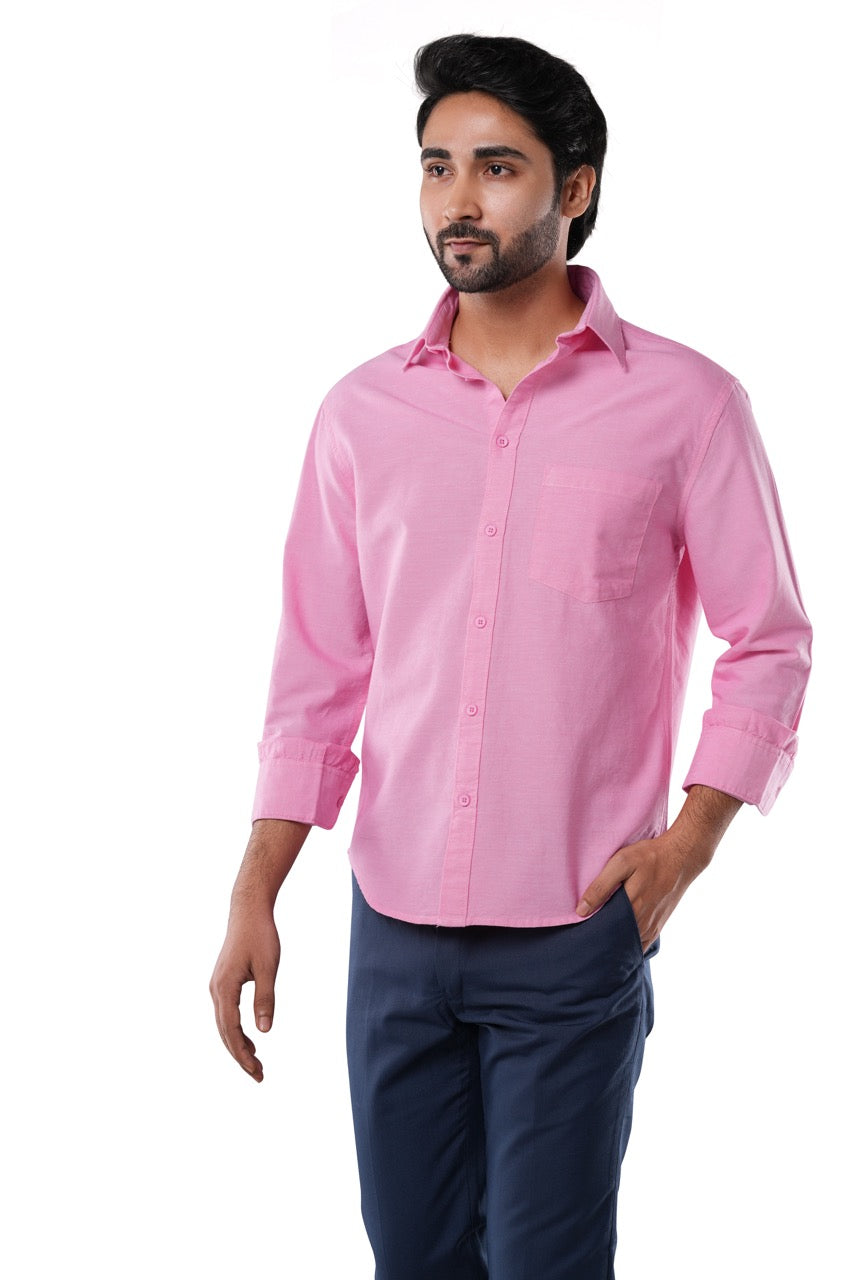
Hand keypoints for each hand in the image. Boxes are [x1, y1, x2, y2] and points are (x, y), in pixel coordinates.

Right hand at [209, 903, 280, 1082]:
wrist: (248, 911)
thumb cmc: (260, 936)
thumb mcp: (268, 968)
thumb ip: (265, 999)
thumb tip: (265, 1031)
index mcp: (224, 989)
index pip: (231, 1031)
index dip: (243, 1055)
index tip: (257, 1072)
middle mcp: (215, 990)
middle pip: (225, 1033)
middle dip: (240, 1057)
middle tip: (259, 1076)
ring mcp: (217, 986)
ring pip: (224, 1025)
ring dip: (237, 1045)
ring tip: (255, 1063)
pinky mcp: (222, 982)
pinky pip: (226, 1014)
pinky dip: (236, 1030)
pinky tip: (250, 1039)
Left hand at [575, 828, 710, 952]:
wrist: (681, 858)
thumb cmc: (649, 857)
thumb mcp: (621, 863)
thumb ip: (601, 886)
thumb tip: (581, 911)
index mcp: (632, 907)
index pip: (603, 931)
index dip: (590, 932)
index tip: (578, 931)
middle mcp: (643, 922)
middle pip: (615, 940)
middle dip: (599, 939)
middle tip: (585, 935)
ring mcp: (652, 927)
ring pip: (627, 944)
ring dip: (613, 943)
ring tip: (598, 937)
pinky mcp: (658, 927)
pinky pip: (641, 944)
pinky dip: (628, 945)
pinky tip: (617, 940)